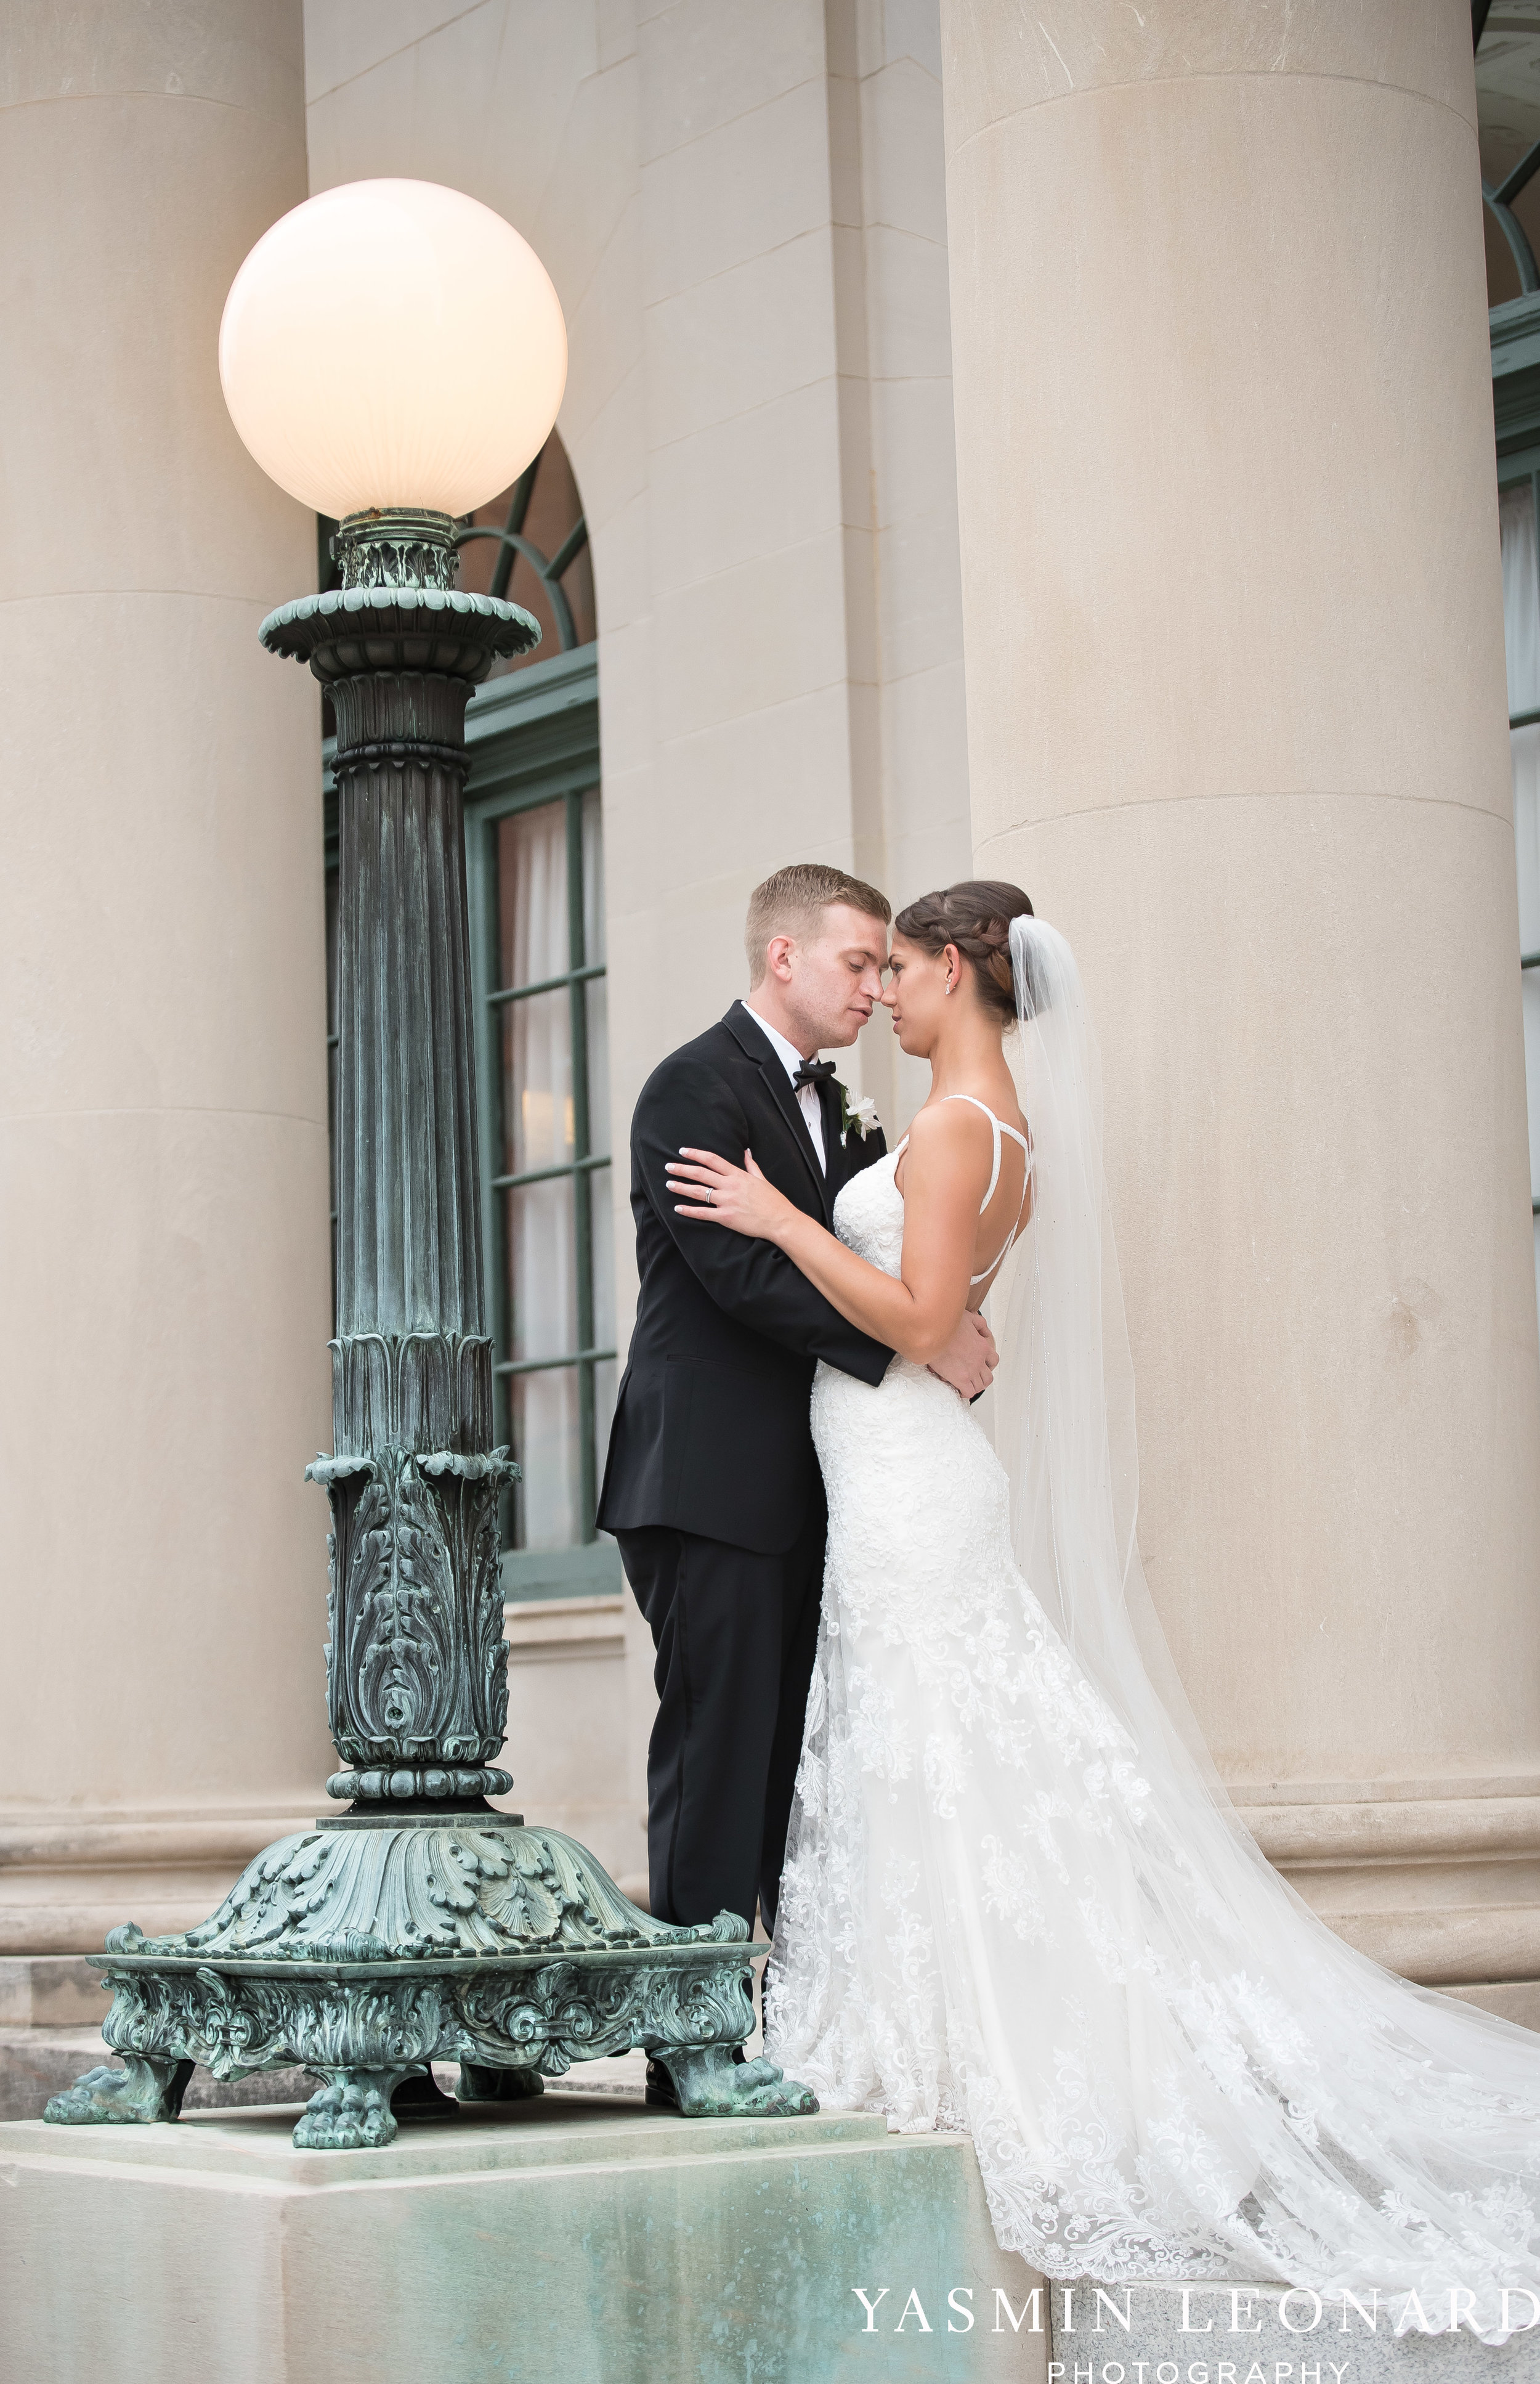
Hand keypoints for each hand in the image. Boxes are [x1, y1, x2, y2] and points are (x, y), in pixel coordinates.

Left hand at [666, 1147, 798, 1241]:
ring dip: (682, 1187)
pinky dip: (689, 1211)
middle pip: (701, 1174)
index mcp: (738, 1175)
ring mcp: (727, 1201)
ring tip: (669, 1184)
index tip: (683, 1151)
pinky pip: (703, 1213)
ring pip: (699, 1192)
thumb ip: (751, 1165)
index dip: (695, 1154)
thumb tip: (746, 1152)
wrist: (780, 1220)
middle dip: (683, 1169)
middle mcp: (730, 1186)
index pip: (712, 1160)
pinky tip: (678, 1208)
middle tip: (669, 1167)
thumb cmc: (773, 1200)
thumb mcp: (762, 1179)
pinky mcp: (726, 1217)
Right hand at [928, 1309, 997, 1399]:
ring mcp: (971, 1370)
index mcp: (982, 1346)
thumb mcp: (969, 1317)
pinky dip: (965, 1393)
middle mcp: (979, 1359)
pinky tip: (959, 1390)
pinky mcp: (961, 1378)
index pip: (993, 1360)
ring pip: (980, 1385)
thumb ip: (980, 1324)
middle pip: (988, 1376)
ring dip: (974, 1387)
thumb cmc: (947, 1323)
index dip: (988, 1366)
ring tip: (966, 1386)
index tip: (981, 1367)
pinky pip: (969, 1392)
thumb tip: (984, 1331)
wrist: (933, 1331)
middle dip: (981, 1379)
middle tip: (974, 1379)